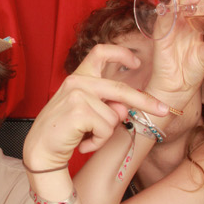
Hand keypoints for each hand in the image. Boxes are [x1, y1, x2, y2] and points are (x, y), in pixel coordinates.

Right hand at [23, 42, 169, 172]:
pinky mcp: (79, 111)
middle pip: (120, 88)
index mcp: (78, 77)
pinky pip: (106, 129)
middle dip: (145, 101)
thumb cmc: (63, 131)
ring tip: (86, 137)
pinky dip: (98, 142)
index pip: (100, 52)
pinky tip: (82, 143)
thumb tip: (124, 107)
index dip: (121, 54)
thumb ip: (106, 105)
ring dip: (105, 134)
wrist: (40, 151)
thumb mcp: (87, 113)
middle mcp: (77, 81)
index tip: (137, 62)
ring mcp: (77, 94)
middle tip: (163, 109)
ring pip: (114, 116)